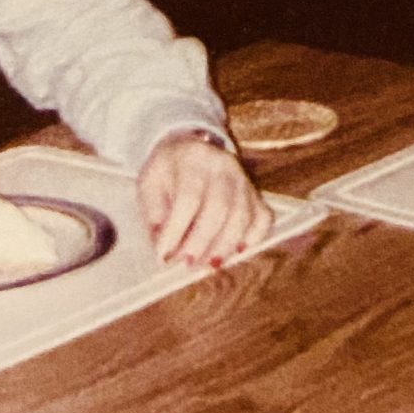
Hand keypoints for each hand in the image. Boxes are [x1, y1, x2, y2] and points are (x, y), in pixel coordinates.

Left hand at [135, 131, 273, 267]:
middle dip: (202, 241)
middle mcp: (223, 165)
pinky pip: (264, 216)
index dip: (177, 229)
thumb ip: (154, 213)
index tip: (164, 255)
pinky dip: (254, 237)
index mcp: (192, 158)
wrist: (189, 148)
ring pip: (243, 214)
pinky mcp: (255, 192)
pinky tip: (237, 251)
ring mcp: (243, 178)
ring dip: (226, 245)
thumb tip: (164, 247)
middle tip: (187, 263)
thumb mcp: (149, 183)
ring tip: (209, 264)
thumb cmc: (167, 170)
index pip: (188, 197)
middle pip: (220, 206)